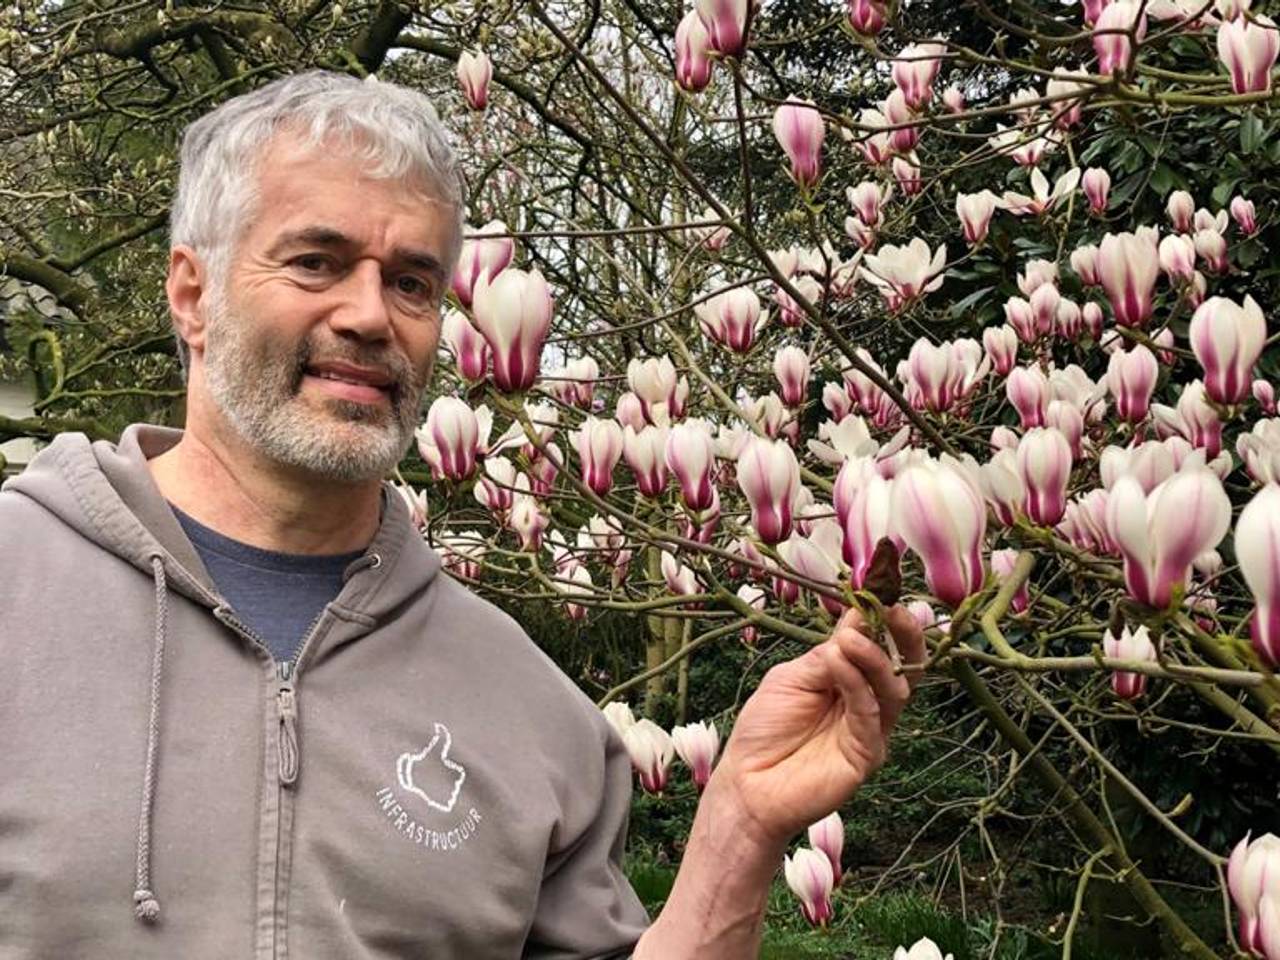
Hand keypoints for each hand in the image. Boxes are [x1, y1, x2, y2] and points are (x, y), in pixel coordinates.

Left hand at [706, 604, 925, 849]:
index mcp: (846, 679)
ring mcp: (870, 729)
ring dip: (874, 658)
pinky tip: (837, 664)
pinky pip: (869, 713)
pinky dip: (855, 684)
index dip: (878, 617)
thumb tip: (855, 625)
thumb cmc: (764, 729)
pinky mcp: (867, 754)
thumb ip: (823, 657)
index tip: (881, 589)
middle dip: (904, 636)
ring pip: (892, 688)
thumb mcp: (790, 678)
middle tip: (894, 610)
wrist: (747, 783)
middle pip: (902, 666)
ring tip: (851, 640)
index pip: (873, 643)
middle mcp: (866, 702)